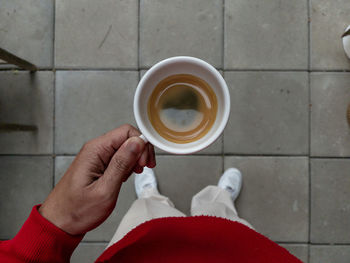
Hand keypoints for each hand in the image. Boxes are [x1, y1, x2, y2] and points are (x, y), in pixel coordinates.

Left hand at [39, 124, 155, 234]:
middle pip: (127, 137)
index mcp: (95, 150)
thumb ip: (121, 164)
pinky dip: (127, 166)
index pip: (126, 131)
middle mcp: (95, 149)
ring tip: (132, 175)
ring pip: (124, 147)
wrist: (60, 222)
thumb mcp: (105, 190)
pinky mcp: (98, 164)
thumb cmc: (76, 210)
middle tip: (142, 169)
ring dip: (134, 160)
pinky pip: (118, 157)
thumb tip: (137, 143)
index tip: (144, 162)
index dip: (141, 145)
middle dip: (140, 152)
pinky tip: (124, 177)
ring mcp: (96, 156)